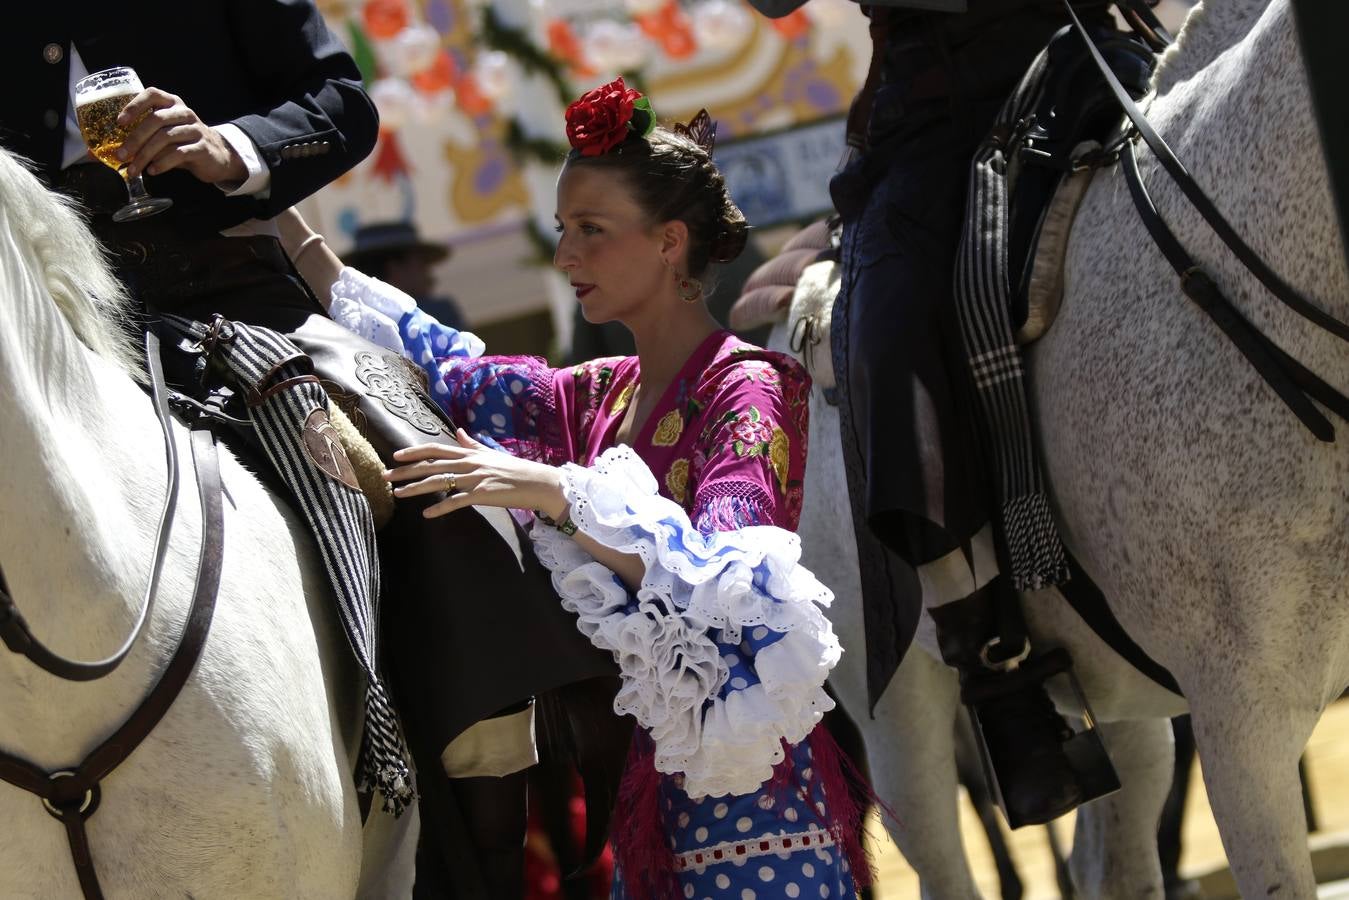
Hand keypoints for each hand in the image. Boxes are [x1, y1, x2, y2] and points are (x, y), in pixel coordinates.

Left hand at [116, 87, 247, 184]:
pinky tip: (153, 171)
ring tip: (134, 169)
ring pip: (166, 138)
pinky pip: (180, 154)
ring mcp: (196, 130)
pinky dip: (163, 163)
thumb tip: (104, 152)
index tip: (119, 122)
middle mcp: (184, 113)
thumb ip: (141, 137)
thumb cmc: (182, 143)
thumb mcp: (163, 134)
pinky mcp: (203, 148)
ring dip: (146, 155)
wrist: (216, 156)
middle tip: (121, 156)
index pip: (152, 95)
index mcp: (172, 103)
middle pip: (156, 120)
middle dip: (135, 139)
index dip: (134, 105)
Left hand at [385, 429, 568, 519]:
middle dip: (405, 471)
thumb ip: (471, 444)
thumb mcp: (490, 453)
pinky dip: (440, 507)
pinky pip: (457, 501)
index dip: (414, 451)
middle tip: (384, 476)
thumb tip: (458, 432)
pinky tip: (426, 514)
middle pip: (430, 466)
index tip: (395, 455)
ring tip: (397, 495)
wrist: (537, 482)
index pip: (435, 449)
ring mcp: (475, 478)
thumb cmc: (515, 469)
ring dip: (415, 489)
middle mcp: (469, 463)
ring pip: (438, 482)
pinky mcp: (482, 494)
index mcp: (469, 453)